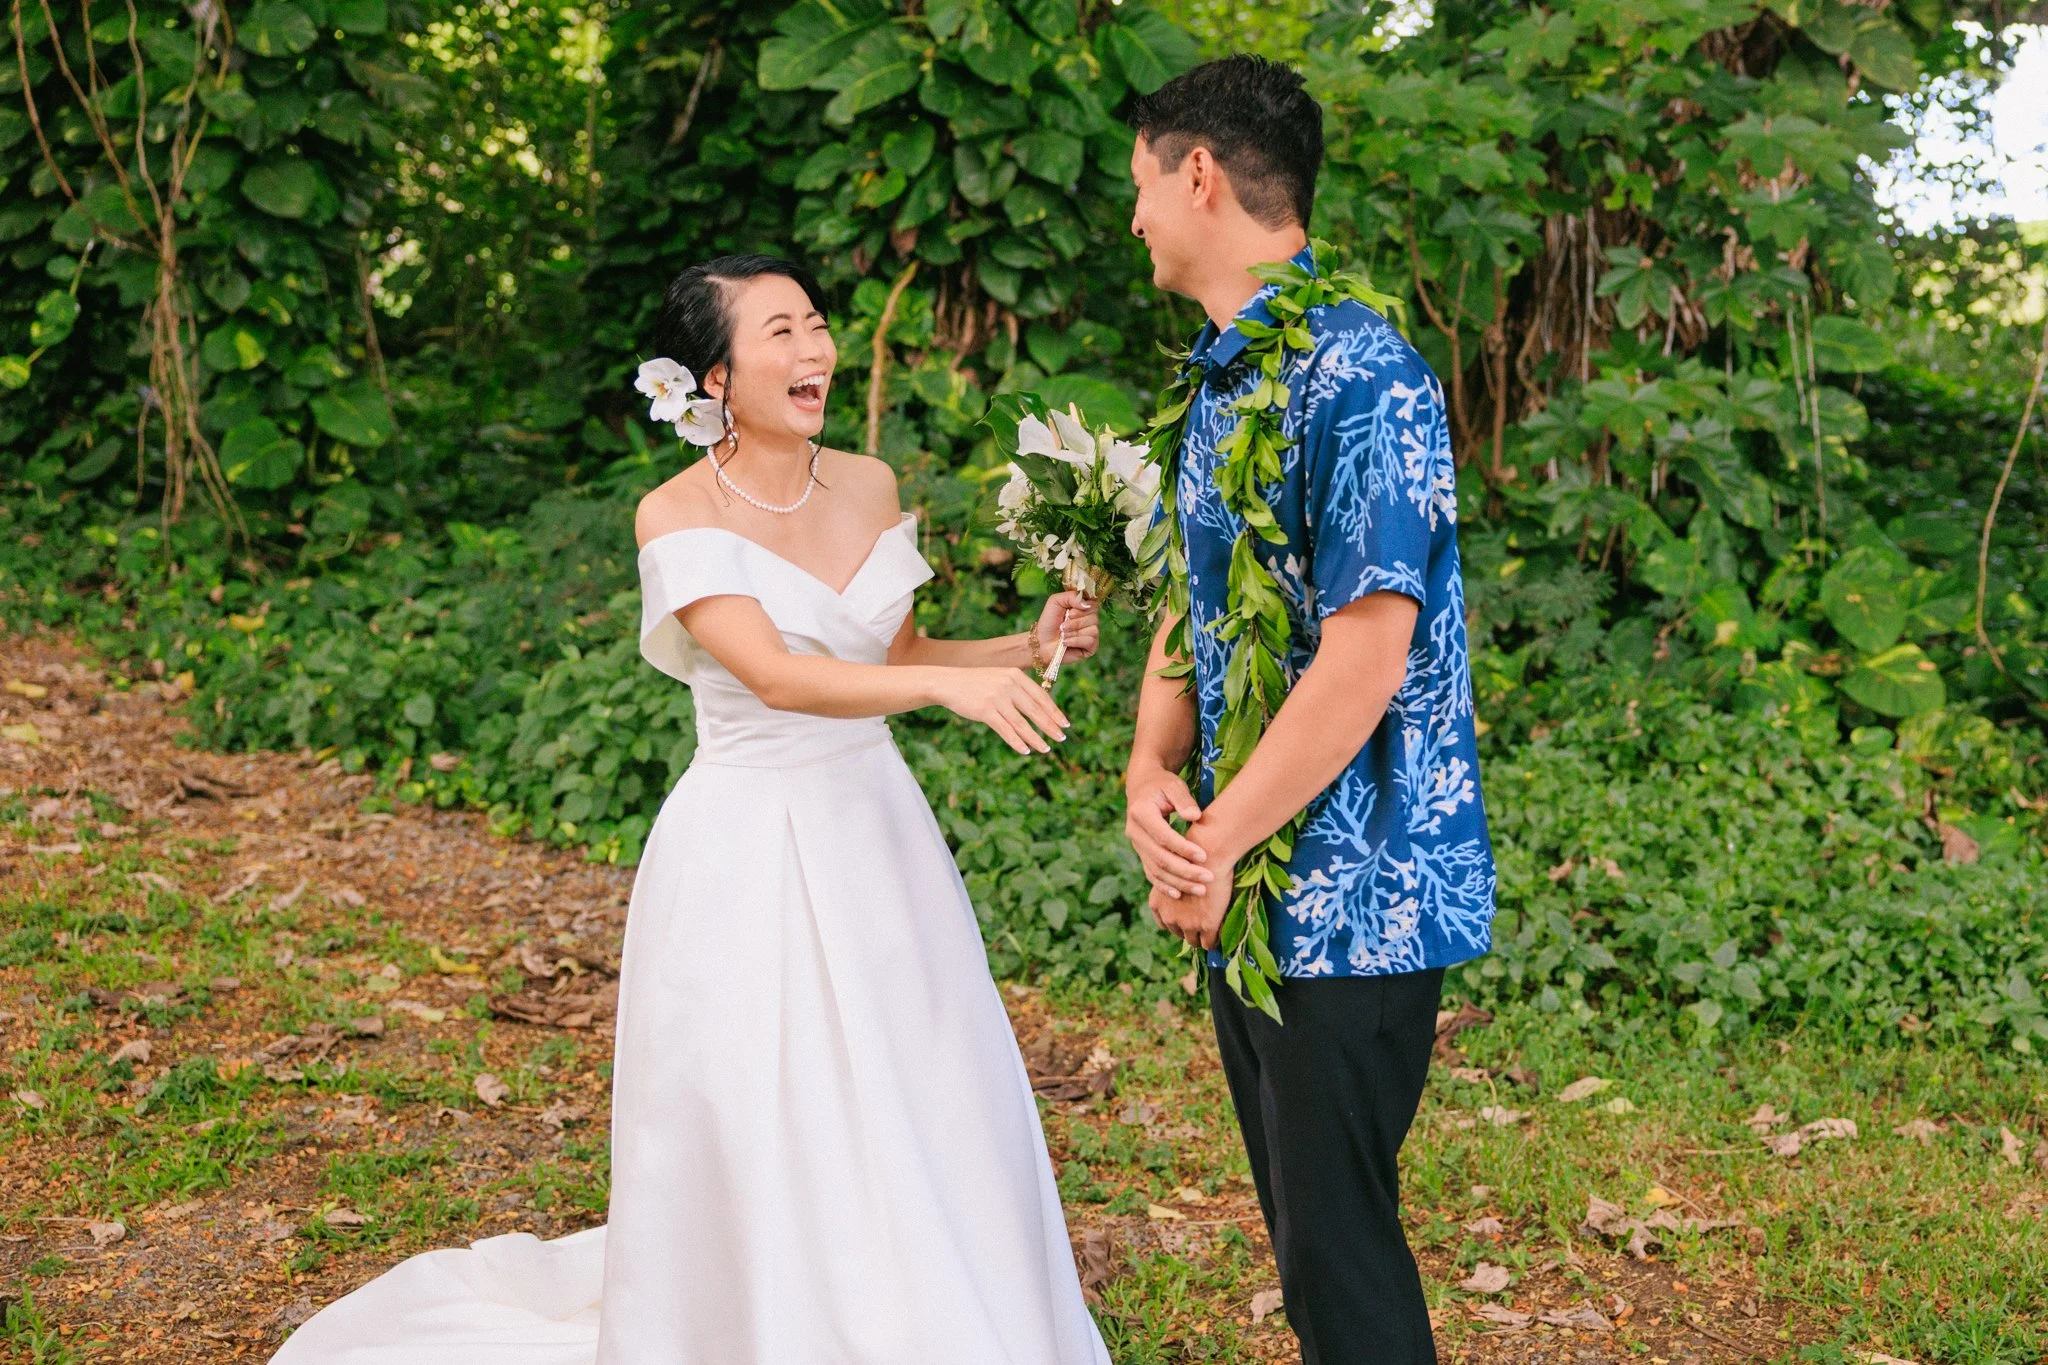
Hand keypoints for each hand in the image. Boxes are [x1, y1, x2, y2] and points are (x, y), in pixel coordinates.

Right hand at [935, 667, 1068, 754]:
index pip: (1041, 697)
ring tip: (1046, 749)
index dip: (1054, 712)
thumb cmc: (978, 683)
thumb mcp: (1000, 679)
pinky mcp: (985, 711)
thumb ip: (1019, 690)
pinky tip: (1025, 750)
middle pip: (1035, 710)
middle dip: (1050, 726)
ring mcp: (996, 698)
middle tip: (1062, 738)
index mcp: (1015, 676)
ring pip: (1022, 723)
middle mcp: (1008, 685)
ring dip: (1036, 738)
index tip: (1065, 724)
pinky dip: (1017, 742)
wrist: (949, 683)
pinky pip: (1005, 730)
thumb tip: (1041, 710)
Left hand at [1033, 592, 1098, 667]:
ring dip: (1074, 632)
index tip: (1069, 611)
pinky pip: (1090, 641)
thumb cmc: (1049, 622)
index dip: (1082, 607)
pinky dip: (1075, 641)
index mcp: (1084, 609)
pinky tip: (1065, 642)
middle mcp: (1091, 621)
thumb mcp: (1056, 601)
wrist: (1041, 642)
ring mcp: (1092, 635)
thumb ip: (1071, 596)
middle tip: (1062, 625)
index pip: (1094, 604)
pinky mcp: (1091, 648)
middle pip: (1094, 617)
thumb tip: (1086, 604)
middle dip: (1075, 621)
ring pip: (1093, 629)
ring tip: (1062, 635)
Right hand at [1124, 765, 1211, 898]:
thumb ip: (1184, 800)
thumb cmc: (1163, 784)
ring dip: (1178, 882)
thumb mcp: (1174, 785)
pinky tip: (1179, 894)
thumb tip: (1195, 817)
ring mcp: (1136, 844)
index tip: (1205, 856)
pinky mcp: (1140, 852)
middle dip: (1185, 871)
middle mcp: (1134, 831)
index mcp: (1141, 812)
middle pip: (1159, 858)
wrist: (1142, 787)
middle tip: (1209, 878)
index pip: (1163, 836)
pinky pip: (1150, 873)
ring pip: (1155, 870)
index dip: (1183, 849)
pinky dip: (1164, 885)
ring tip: (1201, 890)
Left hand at [1150, 827, 1236, 950]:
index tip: (1187, 919)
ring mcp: (1187, 923)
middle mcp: (1168, 916)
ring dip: (1201, 937)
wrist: (1210, 854)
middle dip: (1188, 929)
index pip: (1165, 924)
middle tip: (1201, 925)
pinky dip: (1214, 941)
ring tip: (1211, 932)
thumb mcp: (1172, 873)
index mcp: (1157, 903)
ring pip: (1193, 941)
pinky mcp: (1207, 925)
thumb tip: (1183, 898)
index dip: (1177, 922)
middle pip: (1178, 933)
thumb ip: (1172, 888)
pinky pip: (1210, 943)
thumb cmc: (1193, 858)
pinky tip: (1220, 934)